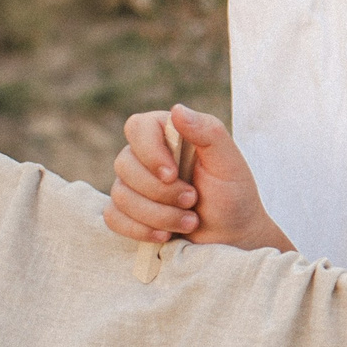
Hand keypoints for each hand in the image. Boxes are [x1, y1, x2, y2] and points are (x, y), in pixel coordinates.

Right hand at [104, 104, 294, 252]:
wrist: (231, 236)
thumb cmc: (233, 195)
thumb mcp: (229, 163)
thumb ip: (209, 132)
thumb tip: (177, 109)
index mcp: (169, 135)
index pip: (137, 127)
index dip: (149, 152)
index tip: (172, 175)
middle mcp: (146, 156)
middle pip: (124, 165)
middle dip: (162, 192)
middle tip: (192, 200)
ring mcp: (133, 184)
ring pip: (120, 195)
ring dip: (159, 215)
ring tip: (190, 221)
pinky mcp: (127, 211)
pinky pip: (113, 217)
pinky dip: (140, 230)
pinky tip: (165, 235)